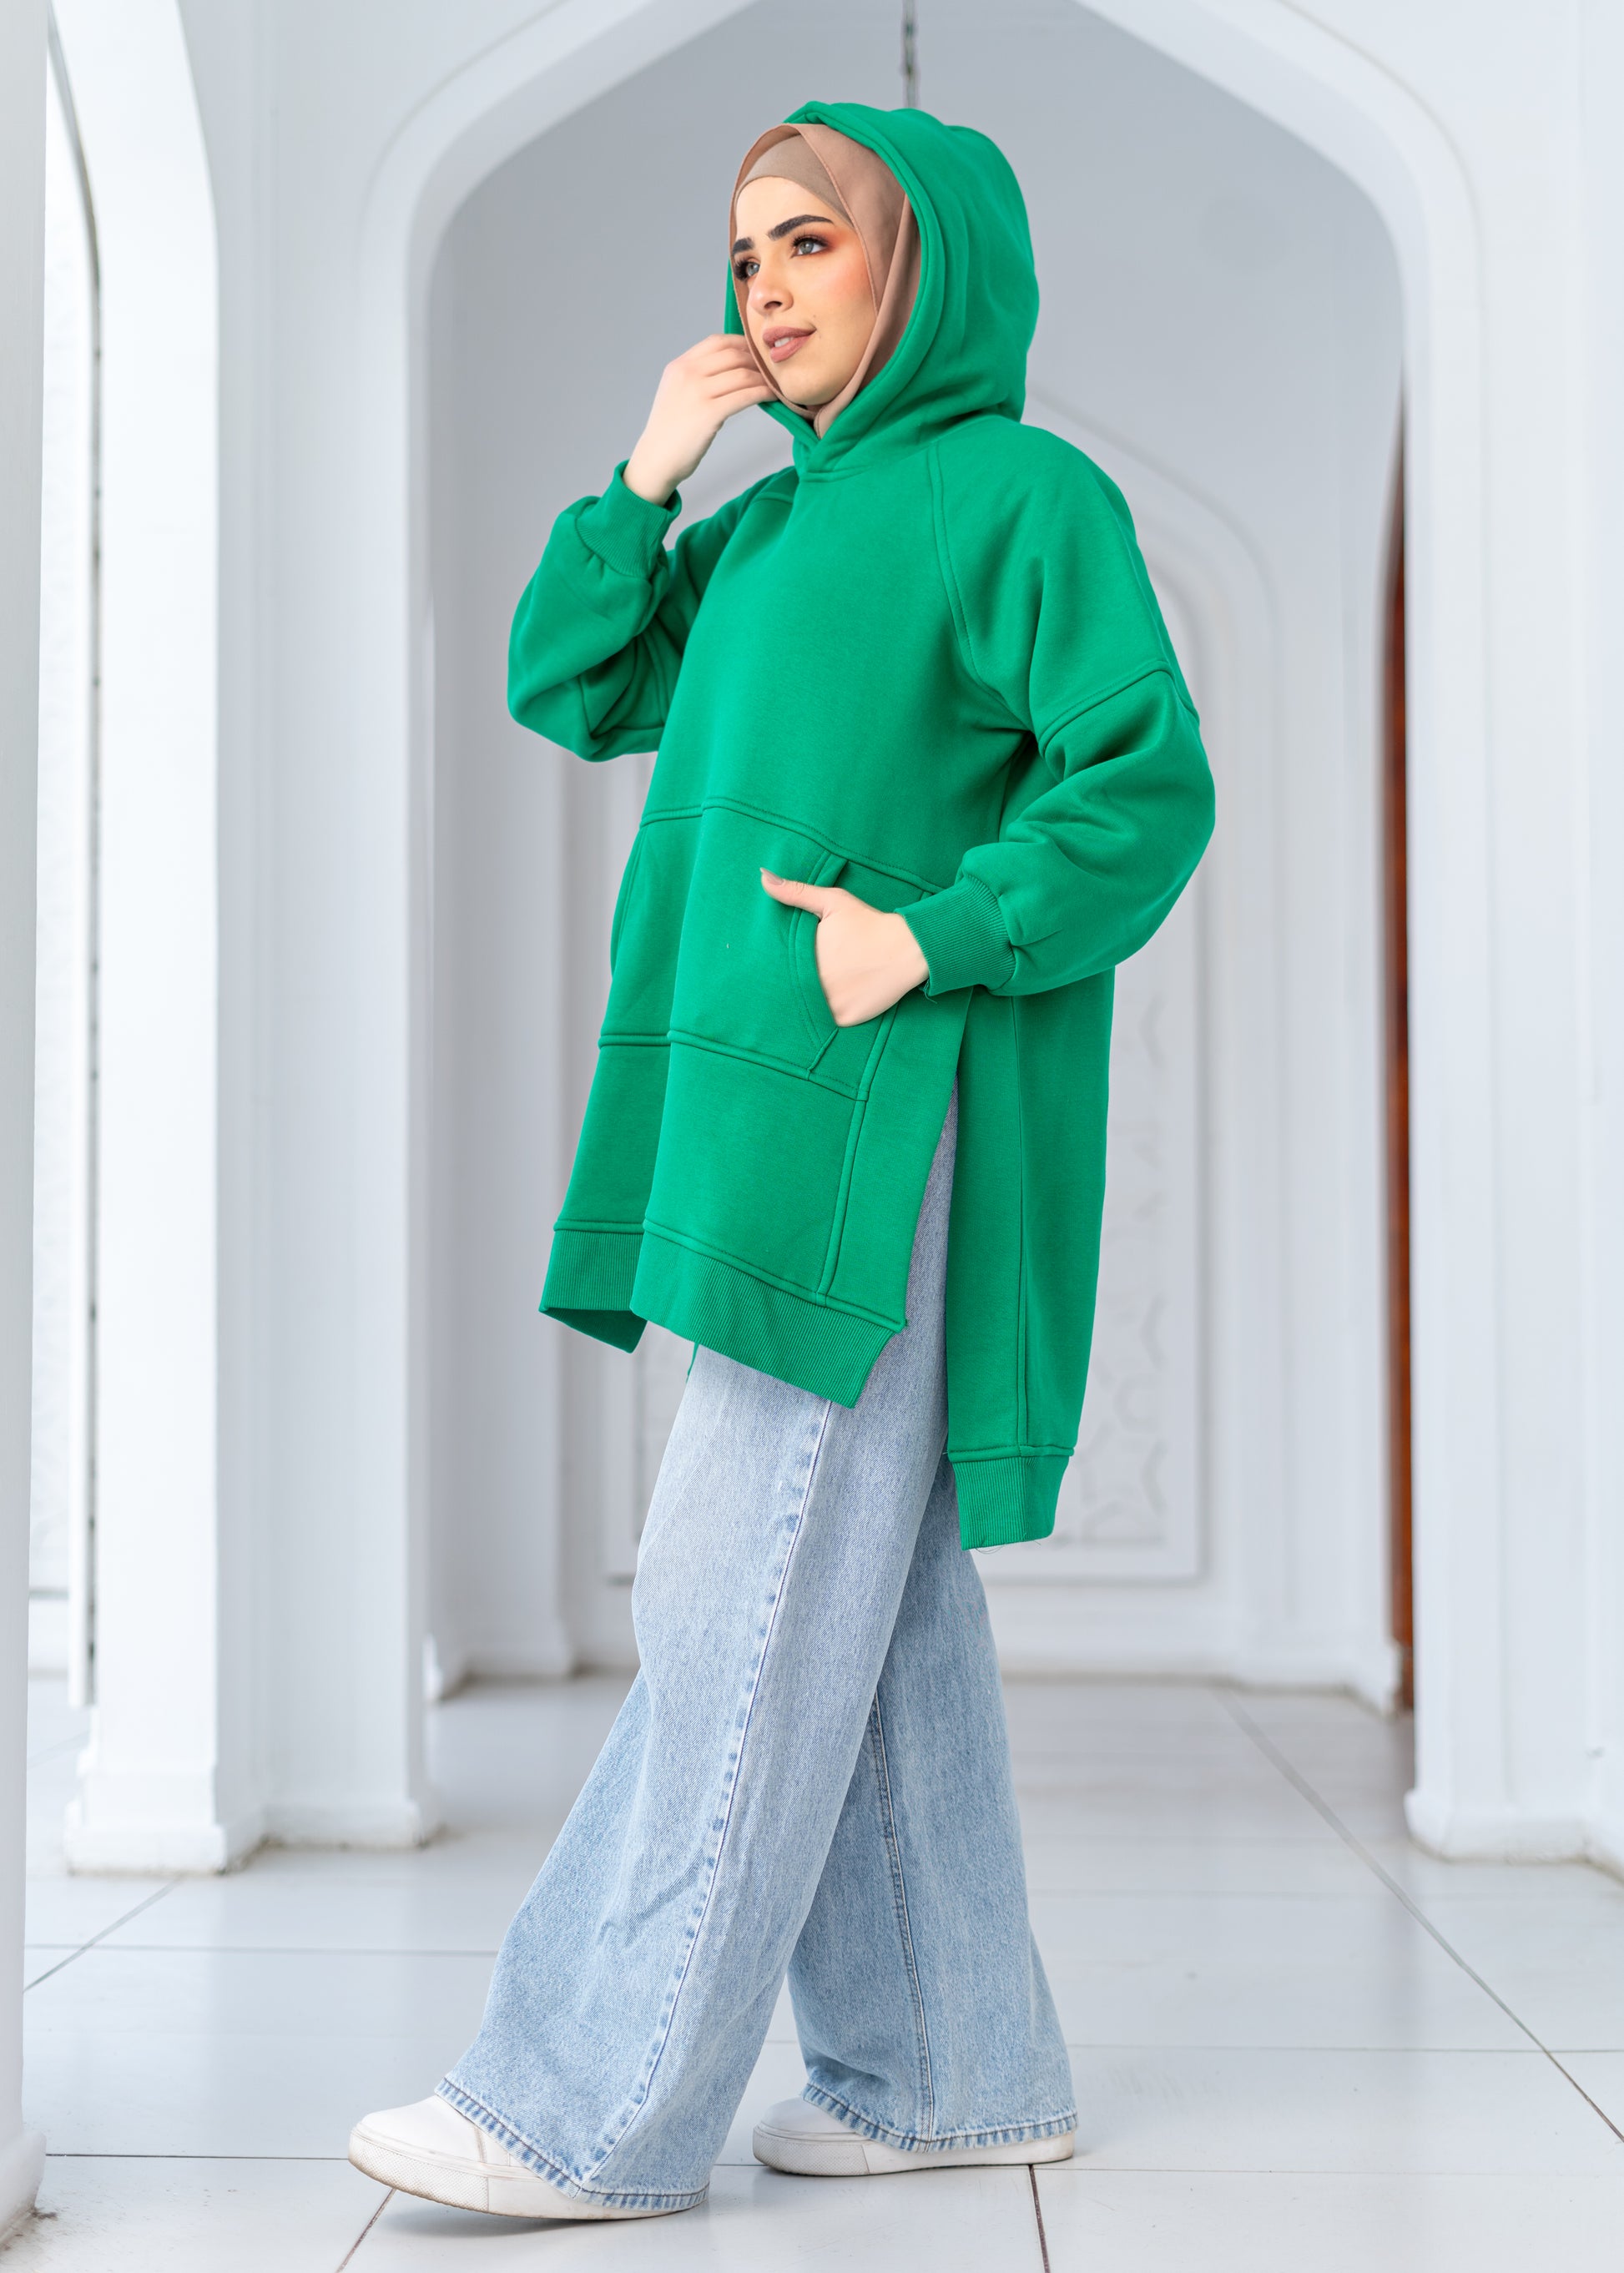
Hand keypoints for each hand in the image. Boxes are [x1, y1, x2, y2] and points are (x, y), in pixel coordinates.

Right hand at [623, 335, 773, 504]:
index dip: (742, 343)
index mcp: (680, 365)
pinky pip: (745, 396)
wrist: (656, 459)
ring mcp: (698, 392)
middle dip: (758, 361)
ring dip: (764, 378)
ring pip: (743, 375)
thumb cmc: (671, 431)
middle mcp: (688, 373)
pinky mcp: (709, 413)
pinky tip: (772, 397)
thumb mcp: (677, 392)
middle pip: (734, 355)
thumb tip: (733, 368)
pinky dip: (763, 394)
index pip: (717, 341)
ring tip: (776, 384)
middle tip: (773, 370)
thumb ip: (697, 376)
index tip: (758, 353)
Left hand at [760, 871, 929, 1025]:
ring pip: (808, 1006)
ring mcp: (828, 1005)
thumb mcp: (831, 902)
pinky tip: (836, 997)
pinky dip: (828, 1012)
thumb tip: (763, 877)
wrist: (906, 948)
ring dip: (809, 999)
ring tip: (823, 985)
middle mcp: (813, 985)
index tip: (789, 961)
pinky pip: (827, 1020)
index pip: (778, 968)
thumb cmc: (868, 923)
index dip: (779, 965)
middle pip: (791, 988)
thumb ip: (796, 892)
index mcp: (804, 957)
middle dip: (793, 982)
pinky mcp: (844, 1019)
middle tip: (809, 972)